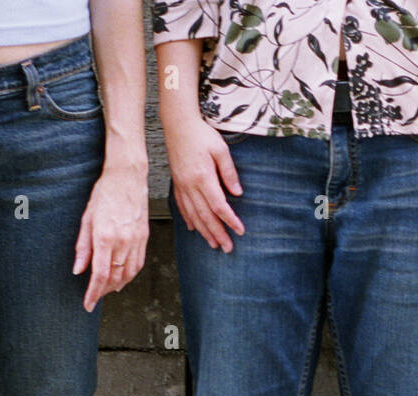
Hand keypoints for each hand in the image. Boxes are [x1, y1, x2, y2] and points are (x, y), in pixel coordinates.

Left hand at [74, 160, 149, 310]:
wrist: (127, 177)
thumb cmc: (105, 193)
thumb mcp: (87, 219)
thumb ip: (83, 247)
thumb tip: (79, 269)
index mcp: (105, 237)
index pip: (100, 274)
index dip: (93, 293)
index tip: (88, 304)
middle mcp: (123, 241)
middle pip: (114, 278)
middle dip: (103, 291)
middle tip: (94, 297)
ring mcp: (136, 240)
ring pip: (128, 274)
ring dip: (117, 285)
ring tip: (107, 289)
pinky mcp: (144, 238)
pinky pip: (138, 264)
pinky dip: (130, 275)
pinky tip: (122, 277)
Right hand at [165, 115, 243, 251]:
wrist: (177, 125)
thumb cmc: (201, 134)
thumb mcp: (221, 149)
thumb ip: (229, 172)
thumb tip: (238, 193)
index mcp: (203, 176)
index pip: (218, 205)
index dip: (230, 220)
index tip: (240, 231)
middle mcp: (190, 185)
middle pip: (206, 216)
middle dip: (218, 234)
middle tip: (227, 248)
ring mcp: (182, 186)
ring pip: (193, 215)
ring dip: (204, 232)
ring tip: (214, 244)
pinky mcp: (177, 184)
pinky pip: (183, 207)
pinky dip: (189, 220)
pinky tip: (194, 229)